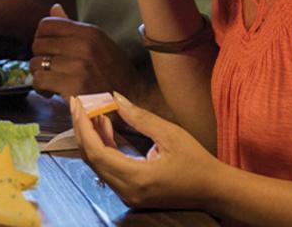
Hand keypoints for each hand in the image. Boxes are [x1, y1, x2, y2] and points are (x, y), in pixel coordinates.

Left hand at [30, 5, 142, 98]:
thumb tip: (54, 8)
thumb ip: (73, 27)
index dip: (41, 36)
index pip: (47, 24)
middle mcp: (83, 45)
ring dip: (39, 74)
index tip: (47, 48)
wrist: (132, 99)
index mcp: (88, 32)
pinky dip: (41, 88)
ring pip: (36, 63)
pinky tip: (50, 91)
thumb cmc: (113, 70)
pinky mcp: (74, 87)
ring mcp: (79, 66)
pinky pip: (40, 81)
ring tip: (49, 80)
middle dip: (39, 57)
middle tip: (48, 67)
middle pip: (38, 44)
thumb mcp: (98, 42)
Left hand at [71, 93, 221, 209]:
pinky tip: (106, 127)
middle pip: (91, 158)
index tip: (77, 103)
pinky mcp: (131, 192)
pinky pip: (108, 168)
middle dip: (82, 128)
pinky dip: (103, 146)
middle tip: (78, 103)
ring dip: (92, 136)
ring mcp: (128, 195)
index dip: (83, 125)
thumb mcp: (170, 133)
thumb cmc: (196, 162)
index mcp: (137, 178)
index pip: (96, 151)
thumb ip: (139, 117)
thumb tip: (115, 97)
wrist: (214, 190)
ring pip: (97, 163)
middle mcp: (127, 191)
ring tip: (93, 110)